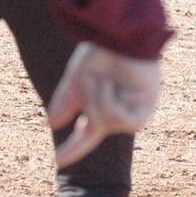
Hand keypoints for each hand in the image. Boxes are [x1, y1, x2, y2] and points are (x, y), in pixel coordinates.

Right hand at [48, 42, 160, 168]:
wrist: (121, 35)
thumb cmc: (102, 50)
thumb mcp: (78, 77)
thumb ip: (66, 101)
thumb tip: (51, 124)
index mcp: (102, 105)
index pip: (85, 134)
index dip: (72, 148)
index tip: (58, 161)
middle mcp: (118, 111)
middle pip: (93, 127)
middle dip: (89, 102)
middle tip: (95, 77)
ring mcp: (132, 112)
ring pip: (104, 123)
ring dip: (97, 99)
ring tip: (105, 77)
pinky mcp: (144, 110)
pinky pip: (118, 120)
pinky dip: (109, 102)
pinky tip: (112, 85)